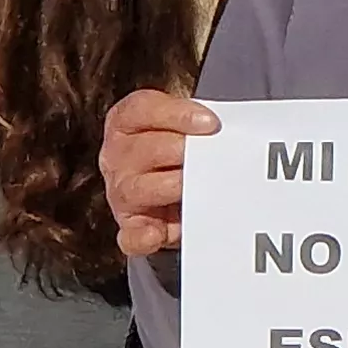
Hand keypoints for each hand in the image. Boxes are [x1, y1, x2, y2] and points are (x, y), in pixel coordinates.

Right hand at [103, 90, 218, 257]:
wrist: (167, 189)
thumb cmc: (176, 151)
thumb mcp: (181, 128)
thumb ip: (196, 124)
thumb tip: (229, 130)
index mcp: (125, 122)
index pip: (142, 109)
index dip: (176, 114)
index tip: (211, 123)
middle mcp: (117, 156)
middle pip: (144, 149)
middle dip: (180, 151)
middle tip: (211, 156)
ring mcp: (121, 192)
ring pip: (135, 189)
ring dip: (170, 186)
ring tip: (199, 186)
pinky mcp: (130, 226)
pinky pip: (130, 235)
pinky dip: (142, 237)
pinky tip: (157, 234)